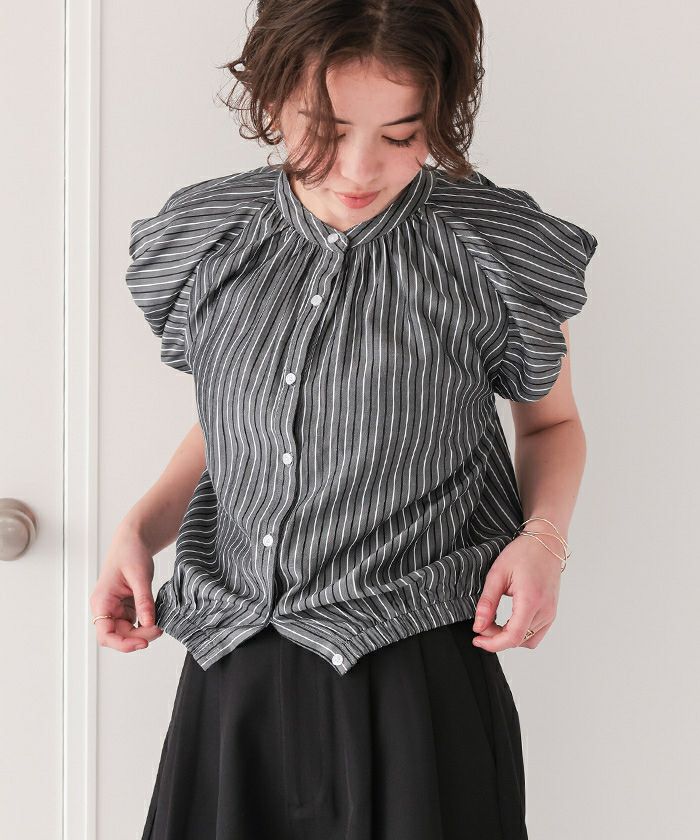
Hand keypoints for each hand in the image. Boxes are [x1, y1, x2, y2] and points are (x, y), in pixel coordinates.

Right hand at [89, 522, 163, 653]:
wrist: (133, 540)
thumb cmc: (131, 552)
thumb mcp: (140, 576)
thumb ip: (144, 601)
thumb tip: (149, 624)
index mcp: (102, 602)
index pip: (106, 635)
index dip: (123, 644)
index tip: (143, 643)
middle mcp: (106, 609)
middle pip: (119, 636)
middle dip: (139, 637)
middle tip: (159, 629)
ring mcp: (116, 609)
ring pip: (128, 632)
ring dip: (143, 632)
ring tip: (160, 623)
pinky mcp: (126, 607)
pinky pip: (135, 623)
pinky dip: (146, 624)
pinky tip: (156, 618)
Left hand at [471, 532, 561, 650]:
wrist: (546, 543)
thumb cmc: (524, 553)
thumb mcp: (498, 573)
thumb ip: (487, 602)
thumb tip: (478, 626)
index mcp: (531, 600)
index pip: (513, 636)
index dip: (492, 643)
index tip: (477, 638)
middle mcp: (545, 610)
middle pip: (519, 640)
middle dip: (496, 638)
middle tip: (481, 624)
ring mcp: (551, 613)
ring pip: (528, 641)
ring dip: (509, 637)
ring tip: (494, 623)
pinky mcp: (551, 612)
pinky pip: (536, 634)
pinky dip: (520, 633)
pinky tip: (508, 622)